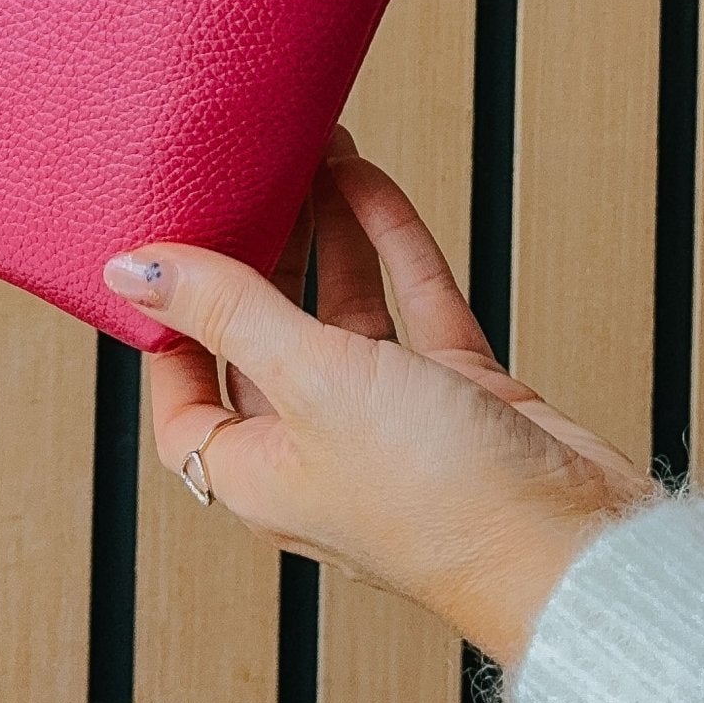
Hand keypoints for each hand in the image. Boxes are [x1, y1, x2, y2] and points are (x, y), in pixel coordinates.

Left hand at [104, 129, 654, 664]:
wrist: (574, 546)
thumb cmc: (434, 496)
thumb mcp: (311, 381)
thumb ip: (227, 311)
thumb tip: (130, 266)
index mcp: (260, 475)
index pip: (183, 401)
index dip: (169, 329)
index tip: (166, 253)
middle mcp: (317, 452)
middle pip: (266, 342)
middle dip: (258, 258)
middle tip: (249, 180)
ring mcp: (392, 424)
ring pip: (344, 314)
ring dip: (328, 236)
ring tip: (312, 156)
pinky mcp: (457, 398)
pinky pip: (412, 308)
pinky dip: (392, 246)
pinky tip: (368, 185)